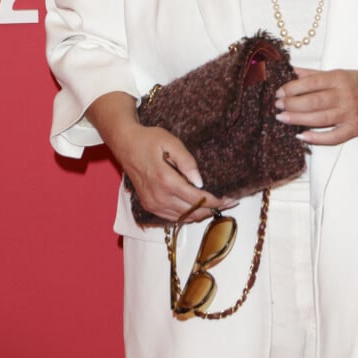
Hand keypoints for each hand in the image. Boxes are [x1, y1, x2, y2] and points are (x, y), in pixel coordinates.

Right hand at [116, 124, 234, 223]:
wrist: (125, 144)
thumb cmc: (150, 140)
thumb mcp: (171, 142)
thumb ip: (187, 162)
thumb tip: (200, 181)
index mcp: (166, 181)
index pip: (197, 198)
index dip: (216, 201)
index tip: (232, 199)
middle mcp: (159, 197)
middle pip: (192, 212)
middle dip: (212, 209)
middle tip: (229, 203)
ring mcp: (153, 204)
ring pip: (183, 217)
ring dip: (201, 214)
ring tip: (216, 205)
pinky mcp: (149, 205)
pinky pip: (172, 217)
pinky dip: (187, 215)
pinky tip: (197, 207)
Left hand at [275, 67, 357, 145]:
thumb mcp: (340, 73)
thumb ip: (314, 73)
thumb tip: (291, 70)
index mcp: (340, 78)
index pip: (310, 83)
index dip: (292, 88)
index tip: (279, 92)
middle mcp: (344, 96)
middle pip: (312, 101)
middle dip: (291, 104)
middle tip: (277, 106)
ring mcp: (349, 114)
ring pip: (319, 119)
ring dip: (297, 119)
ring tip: (282, 118)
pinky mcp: (353, 129)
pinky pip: (332, 137)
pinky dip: (316, 138)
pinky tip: (302, 136)